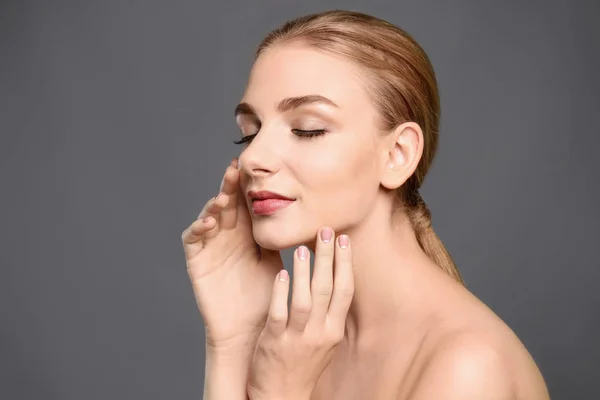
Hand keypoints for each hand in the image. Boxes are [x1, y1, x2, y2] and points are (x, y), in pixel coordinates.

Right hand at [181, 158, 282, 350]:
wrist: (250, 331)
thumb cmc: (268, 298)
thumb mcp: (277, 262)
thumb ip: (280, 238)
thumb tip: (305, 213)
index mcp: (249, 234)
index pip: (247, 204)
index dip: (250, 187)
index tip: (258, 168)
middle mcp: (229, 236)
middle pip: (228, 204)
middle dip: (231, 186)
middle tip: (237, 169)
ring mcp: (211, 247)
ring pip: (210, 216)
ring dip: (215, 203)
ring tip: (224, 195)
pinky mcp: (197, 261)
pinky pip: (193, 239)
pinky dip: (198, 227)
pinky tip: (210, 222)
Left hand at [247, 227, 354, 399]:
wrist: (282, 395)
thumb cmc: (303, 363)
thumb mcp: (325, 341)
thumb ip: (329, 312)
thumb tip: (334, 277)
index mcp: (334, 330)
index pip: (345, 291)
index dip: (346, 263)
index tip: (344, 239)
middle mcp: (320, 333)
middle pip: (327, 289)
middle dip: (329, 258)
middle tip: (327, 231)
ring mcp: (297, 338)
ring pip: (304, 300)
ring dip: (306, 272)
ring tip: (305, 248)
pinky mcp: (274, 342)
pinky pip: (279, 313)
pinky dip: (281, 292)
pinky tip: (283, 273)